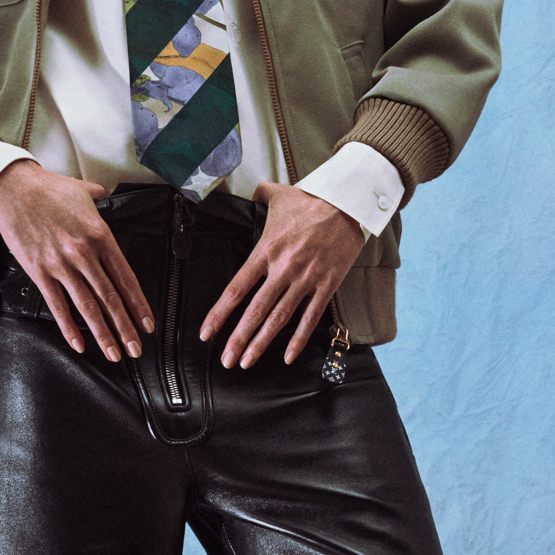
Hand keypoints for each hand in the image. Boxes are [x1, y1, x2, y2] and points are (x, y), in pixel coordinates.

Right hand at [0, 160, 154, 361]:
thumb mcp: (84, 191)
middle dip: (126, 327)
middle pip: (110, 298)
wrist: (13, 189)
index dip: (138, 304)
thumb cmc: (48, 190)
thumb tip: (108, 194)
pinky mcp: (39, 272)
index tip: (147, 323)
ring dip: (103, 334)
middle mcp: (84, 253)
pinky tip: (79, 344)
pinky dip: (69, 328)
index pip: (126, 277)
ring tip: (114, 353)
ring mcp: (61, 265)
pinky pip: (57, 306)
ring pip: (87, 307)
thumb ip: (100, 198)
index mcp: (100, 235)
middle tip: (136, 348)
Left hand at [199, 182, 367, 367]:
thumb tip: (243, 193)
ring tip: (246, 362)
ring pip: (279, 319)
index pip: (237, 288)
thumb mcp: (276, 194)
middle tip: (226, 360)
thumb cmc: (310, 201)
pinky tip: (287, 357)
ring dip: (261, 343)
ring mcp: (306, 279)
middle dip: (238, 339)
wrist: (347, 204)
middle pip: (255, 311)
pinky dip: (299, 340)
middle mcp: (283, 268)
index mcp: (266, 250)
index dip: (220, 313)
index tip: (207, 332)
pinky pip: (310, 317)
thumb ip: (256, 196)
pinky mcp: (327, 284)